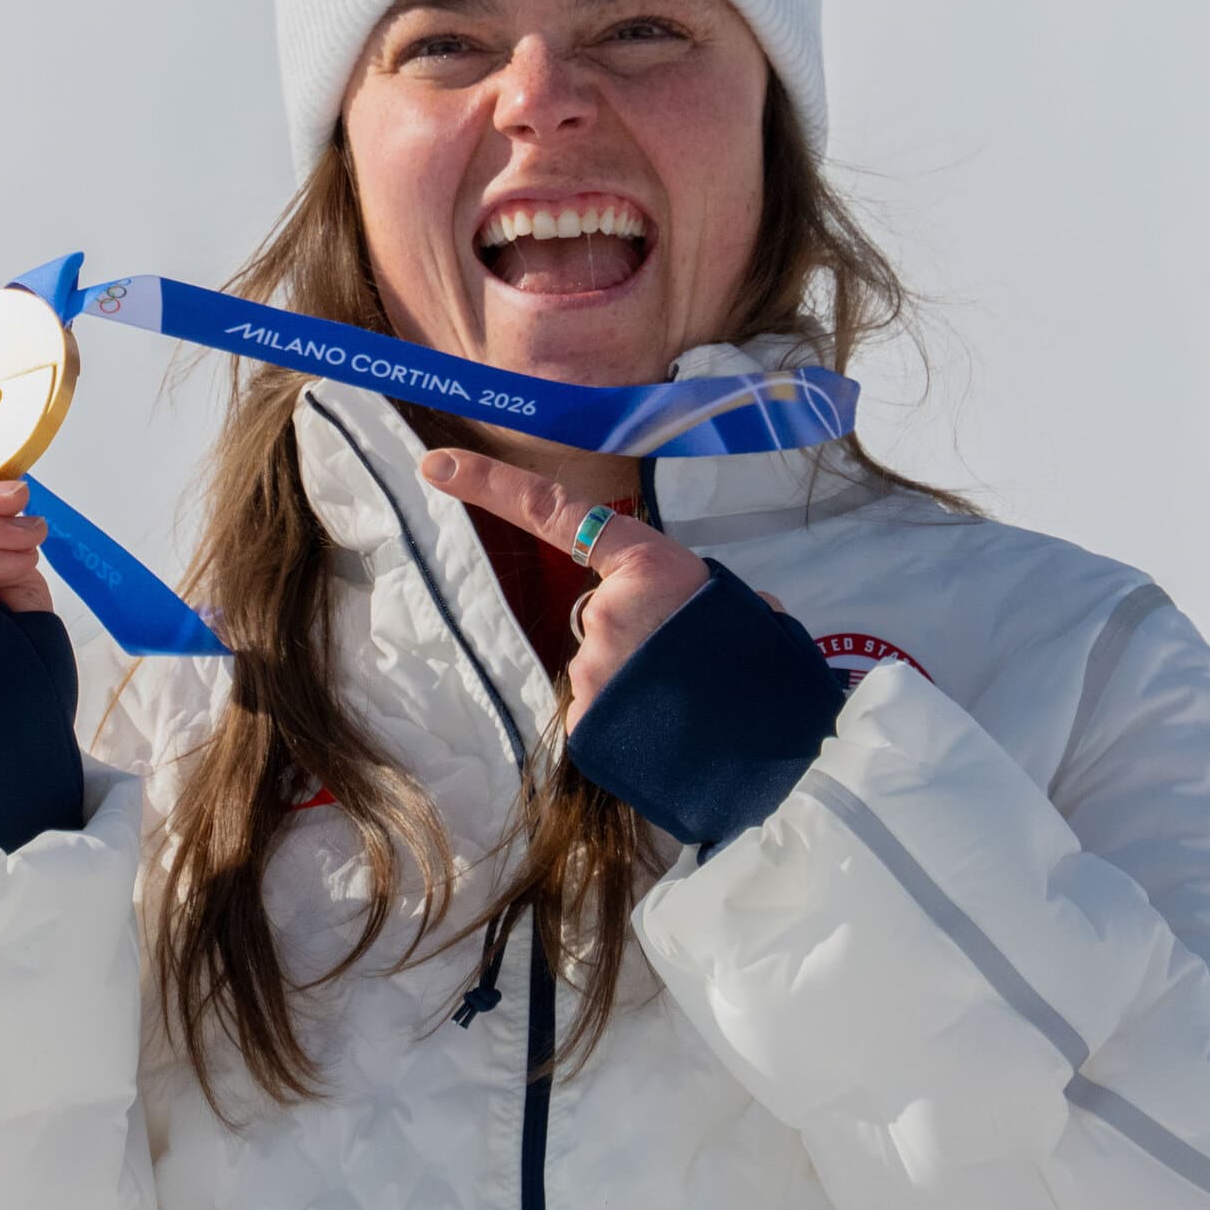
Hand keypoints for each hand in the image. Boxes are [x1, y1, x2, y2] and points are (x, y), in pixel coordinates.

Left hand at [418, 447, 782, 727]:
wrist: (774, 744)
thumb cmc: (765, 669)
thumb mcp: (742, 610)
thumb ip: (693, 603)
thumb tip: (691, 623)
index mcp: (648, 566)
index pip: (555, 512)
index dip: (491, 485)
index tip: (435, 464)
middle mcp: (606, 611)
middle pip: (598, 622)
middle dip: (635, 647)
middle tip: (687, 673)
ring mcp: (591, 668)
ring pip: (600, 675)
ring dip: (634, 692)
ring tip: (686, 711)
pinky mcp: (585, 722)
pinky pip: (599, 719)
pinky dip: (626, 729)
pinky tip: (665, 739)